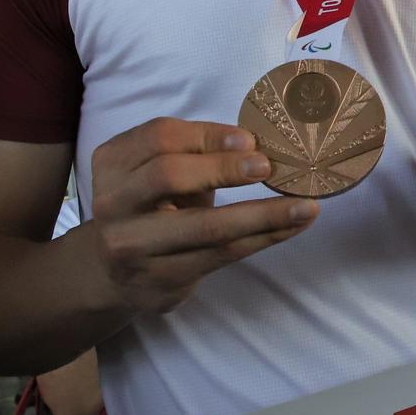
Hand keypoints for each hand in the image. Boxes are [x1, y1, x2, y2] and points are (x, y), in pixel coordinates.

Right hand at [86, 119, 314, 314]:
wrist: (111, 274)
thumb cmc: (151, 208)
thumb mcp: (159, 173)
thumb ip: (195, 154)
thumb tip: (258, 144)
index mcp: (112, 163)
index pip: (159, 137)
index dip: (207, 135)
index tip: (249, 138)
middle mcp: (113, 204)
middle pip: (168, 176)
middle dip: (224, 168)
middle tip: (268, 166)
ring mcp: (131, 246)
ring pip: (205, 227)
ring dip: (263, 214)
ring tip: (304, 206)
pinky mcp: (159, 280)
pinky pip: (221, 255)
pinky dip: (264, 238)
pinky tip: (292, 227)